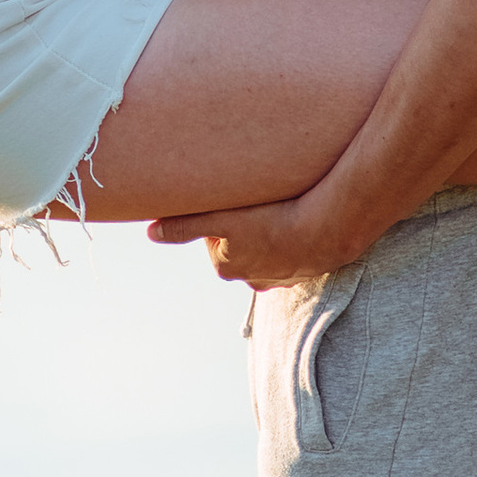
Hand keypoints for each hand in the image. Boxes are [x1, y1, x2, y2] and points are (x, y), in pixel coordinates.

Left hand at [147, 192, 359, 286]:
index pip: (213, 232)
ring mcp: (280, 278)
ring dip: (269, 231)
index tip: (236, 197)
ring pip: (266, 247)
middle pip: (239, 241)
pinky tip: (298, 222)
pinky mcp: (304, 271)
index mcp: (226, 266)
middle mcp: (250, 278)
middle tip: (258, 200)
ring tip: (279, 209)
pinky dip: (292, 238)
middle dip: (245, 223)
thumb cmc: (271, 222)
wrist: (327, 231)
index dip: (222, 210)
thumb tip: (150, 232)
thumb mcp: (220, 219)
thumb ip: (183, 226)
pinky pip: (292, 251)